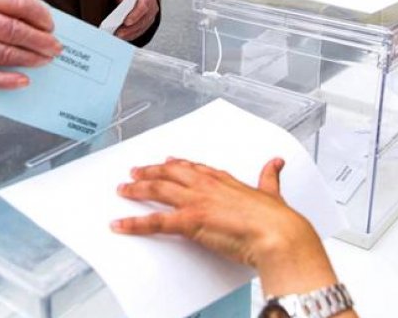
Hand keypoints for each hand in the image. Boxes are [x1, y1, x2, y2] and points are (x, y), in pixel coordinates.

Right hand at [0, 0, 61, 87]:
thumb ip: (9, 4)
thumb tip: (43, 24)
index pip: (18, 3)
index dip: (40, 15)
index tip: (51, 25)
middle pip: (14, 31)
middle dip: (41, 41)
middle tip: (56, 47)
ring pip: (4, 55)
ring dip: (31, 59)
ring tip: (46, 60)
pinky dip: (8, 81)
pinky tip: (24, 80)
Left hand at [112, 158, 320, 268]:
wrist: (277, 234)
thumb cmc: (276, 220)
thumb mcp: (273, 192)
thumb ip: (270, 176)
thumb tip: (276, 163)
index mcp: (225, 180)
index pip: (195, 167)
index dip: (178, 164)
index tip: (168, 162)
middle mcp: (206, 185)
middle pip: (170, 174)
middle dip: (150, 172)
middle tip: (135, 172)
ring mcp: (195, 201)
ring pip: (157, 190)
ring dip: (137, 189)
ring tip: (123, 190)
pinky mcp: (188, 221)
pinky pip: (154, 221)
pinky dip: (133, 223)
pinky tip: (120, 224)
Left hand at [113, 0, 157, 41]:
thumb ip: (123, 1)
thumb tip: (117, 15)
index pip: (143, 6)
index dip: (135, 15)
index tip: (126, 22)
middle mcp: (152, 8)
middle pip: (142, 21)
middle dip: (129, 28)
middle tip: (118, 33)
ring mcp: (151, 18)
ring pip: (140, 29)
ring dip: (128, 34)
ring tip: (117, 37)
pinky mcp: (147, 26)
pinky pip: (139, 33)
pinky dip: (129, 36)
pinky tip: (120, 38)